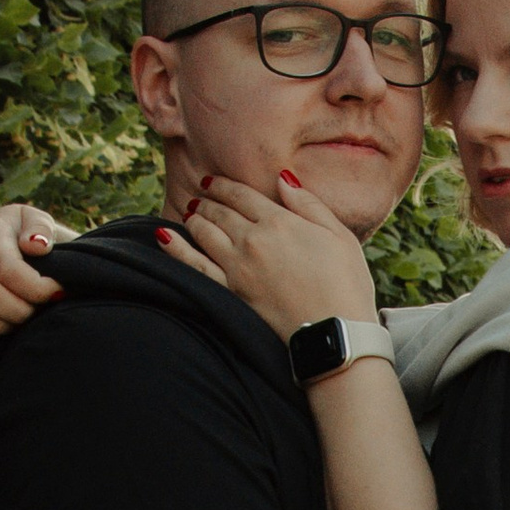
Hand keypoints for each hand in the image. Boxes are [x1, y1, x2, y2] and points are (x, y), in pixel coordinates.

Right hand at [0, 204, 72, 341]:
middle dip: (19, 311)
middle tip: (37, 312)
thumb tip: (36, 246)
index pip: (9, 269)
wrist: (16, 241)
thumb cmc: (34, 238)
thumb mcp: (41, 223)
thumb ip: (41, 229)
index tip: (57, 293)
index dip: (36, 288)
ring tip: (19, 322)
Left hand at [166, 174, 376, 342]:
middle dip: (208, 200)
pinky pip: (194, 265)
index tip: (214, 182)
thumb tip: (283, 177)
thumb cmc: (347, 285)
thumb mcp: (339, 235)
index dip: (225, 185)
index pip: (243, 194)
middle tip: (201, 196)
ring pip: (204, 233)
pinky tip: (163, 236)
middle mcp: (252, 239)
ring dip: (194, 218)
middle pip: (220, 212)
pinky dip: (176, 249)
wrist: (335, 332)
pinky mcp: (230, 292)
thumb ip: (309, 204)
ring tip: (190, 213)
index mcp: (280, 221)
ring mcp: (237, 267)